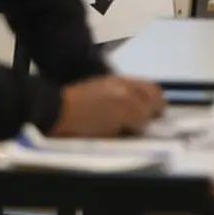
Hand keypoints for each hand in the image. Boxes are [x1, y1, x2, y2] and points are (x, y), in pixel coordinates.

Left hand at [49, 76, 165, 137]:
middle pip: (154, 92)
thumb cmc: (81, 131)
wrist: (57, 112)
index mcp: (126, 107)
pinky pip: (132, 81)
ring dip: (148, 96)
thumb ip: (128, 128)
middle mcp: (126, 89)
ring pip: (145, 85)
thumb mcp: (109, 136)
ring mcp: (118, 81)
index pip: (152, 111)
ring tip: (143, 108)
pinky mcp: (109, 78)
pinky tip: (130, 100)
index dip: (153, 122)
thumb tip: (140, 127)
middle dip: (157, 105)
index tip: (153, 129)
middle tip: (153, 117)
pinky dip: (136, 91)